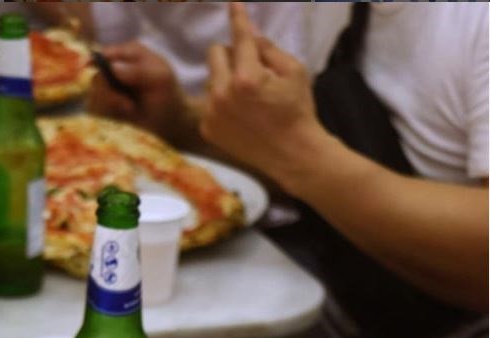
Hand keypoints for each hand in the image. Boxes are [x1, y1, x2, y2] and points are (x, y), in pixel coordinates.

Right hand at [87, 42, 198, 149]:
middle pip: (96, 79)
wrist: (170, 121)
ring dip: (110, 106)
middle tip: (128, 105)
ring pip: (94, 96)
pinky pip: (95, 110)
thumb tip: (113, 68)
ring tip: (129, 110)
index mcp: (129, 54)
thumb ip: (139, 71)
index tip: (90, 70)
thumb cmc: (168, 96)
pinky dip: (106, 115)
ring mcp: (109, 89)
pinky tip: (121, 117)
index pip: (105, 55)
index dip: (95, 62)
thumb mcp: (160, 79)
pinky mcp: (106, 107)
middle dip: (110, 95)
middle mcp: (115, 69)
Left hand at [200, 2, 330, 191]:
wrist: (291, 154)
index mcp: (246, 77)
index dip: (237, 17)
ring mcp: (212, 112)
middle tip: (249, 67)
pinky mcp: (207, 128)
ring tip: (246, 96)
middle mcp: (223, 93)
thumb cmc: (298, 110)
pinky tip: (239, 114)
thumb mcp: (294, 71)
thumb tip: (249, 36)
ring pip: (211, 78)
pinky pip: (209, 102)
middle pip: (215, 53)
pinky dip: (221, 102)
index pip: (240, 37)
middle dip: (231, 54)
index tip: (233, 2)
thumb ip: (268, 50)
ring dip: (224, 78)